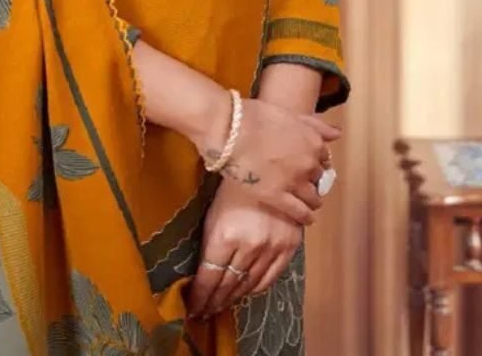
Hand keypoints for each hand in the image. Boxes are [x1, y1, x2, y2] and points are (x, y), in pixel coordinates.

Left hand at [187, 179, 303, 317]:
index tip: (193, 308)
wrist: (268, 170)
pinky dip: (256, 289)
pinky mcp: (287, 248)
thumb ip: (209, 245)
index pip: (209, 277)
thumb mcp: (213, 214)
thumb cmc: (233, 188)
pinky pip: (270, 278)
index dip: (200, 296)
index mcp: (224, 236)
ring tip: (222, 305)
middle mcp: (248, 247)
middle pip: (227, 284)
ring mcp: (270, 249)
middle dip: (214, 301)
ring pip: (248, 284)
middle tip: (205, 312)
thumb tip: (202, 273)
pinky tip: (246, 291)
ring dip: (233, 297)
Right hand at [192, 93, 340, 226]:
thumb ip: (315, 125)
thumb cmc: (254, 116)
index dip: (317, 162)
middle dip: (314, 180)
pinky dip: (305, 217)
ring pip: (313, 198)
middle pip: (319, 178)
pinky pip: (299, 213)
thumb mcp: (289, 114)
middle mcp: (309, 163)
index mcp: (313, 141)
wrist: (229, 128)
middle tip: (304, 182)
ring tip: (308, 203)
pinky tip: (306, 219)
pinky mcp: (277, 197)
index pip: (324, 157)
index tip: (310, 165)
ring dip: (313, 200)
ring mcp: (294, 182)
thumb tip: (338, 134)